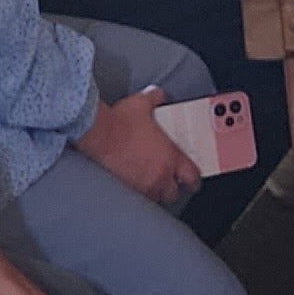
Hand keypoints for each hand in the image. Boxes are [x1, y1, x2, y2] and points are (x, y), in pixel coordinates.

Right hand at [76, 88, 198, 209]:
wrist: (98, 134)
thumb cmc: (120, 122)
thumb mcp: (142, 103)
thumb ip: (156, 98)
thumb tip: (159, 95)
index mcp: (170, 156)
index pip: (192, 177)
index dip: (194, 181)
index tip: (193, 181)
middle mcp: (158, 174)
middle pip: (173, 194)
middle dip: (173, 190)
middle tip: (169, 184)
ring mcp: (141, 185)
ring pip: (154, 199)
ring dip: (155, 193)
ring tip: (150, 185)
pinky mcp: (124, 189)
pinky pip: (135, 198)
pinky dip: (136, 194)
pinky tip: (131, 185)